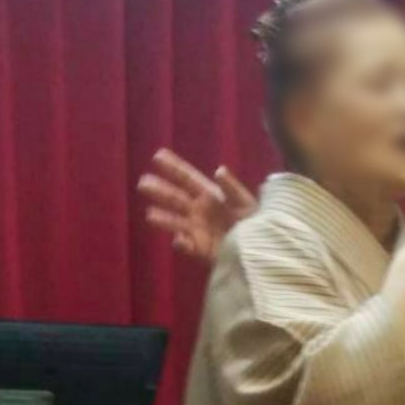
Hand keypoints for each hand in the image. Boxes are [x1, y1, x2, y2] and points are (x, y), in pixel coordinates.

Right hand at [137, 148, 257, 261]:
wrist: (261, 248)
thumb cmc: (256, 221)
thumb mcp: (247, 203)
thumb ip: (232, 189)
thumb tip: (219, 170)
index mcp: (210, 195)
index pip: (188, 178)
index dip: (174, 167)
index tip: (158, 155)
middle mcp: (199, 210)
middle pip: (175, 198)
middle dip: (160, 191)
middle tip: (143, 183)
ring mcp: (197, 229)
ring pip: (176, 222)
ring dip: (163, 219)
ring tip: (151, 215)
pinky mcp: (200, 249)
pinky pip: (188, 246)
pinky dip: (182, 244)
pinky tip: (180, 240)